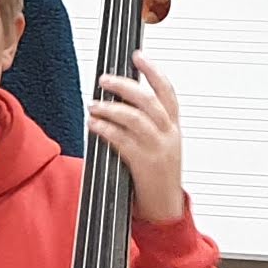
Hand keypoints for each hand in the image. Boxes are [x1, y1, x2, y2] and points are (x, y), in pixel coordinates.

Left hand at [87, 54, 188, 224]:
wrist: (165, 210)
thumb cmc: (160, 178)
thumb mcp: (162, 146)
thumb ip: (149, 125)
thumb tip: (123, 103)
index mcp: (173, 128)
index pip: (167, 92)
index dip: (153, 71)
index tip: (138, 57)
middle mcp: (168, 135)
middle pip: (149, 100)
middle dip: (125, 86)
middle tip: (104, 80)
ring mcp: (157, 149)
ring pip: (135, 119)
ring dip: (111, 108)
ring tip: (94, 105)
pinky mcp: (143, 164)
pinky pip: (122, 141)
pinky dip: (106, 130)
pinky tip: (94, 125)